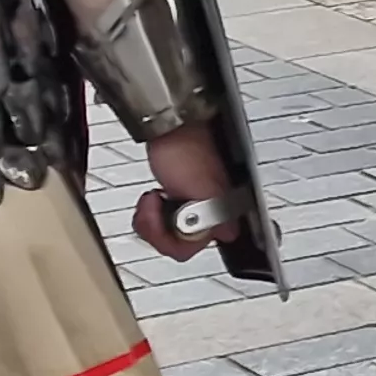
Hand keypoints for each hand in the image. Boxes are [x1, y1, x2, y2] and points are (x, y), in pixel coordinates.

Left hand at [134, 125, 236, 259]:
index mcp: (223, 211)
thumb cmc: (185, 147)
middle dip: (156, 228)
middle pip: (176, 244)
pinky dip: (148, 214)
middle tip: (154, 205)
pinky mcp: (179, 202)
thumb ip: (215, 214)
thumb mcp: (202, 185)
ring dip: (149, 219)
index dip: (174, 239)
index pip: (195, 248)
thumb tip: (227, 235)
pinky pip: (157, 224)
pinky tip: (153, 197)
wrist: (171, 127)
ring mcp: (193, 208)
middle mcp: (211, 213)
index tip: (167, 221)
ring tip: (153, 198)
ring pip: (164, 235)